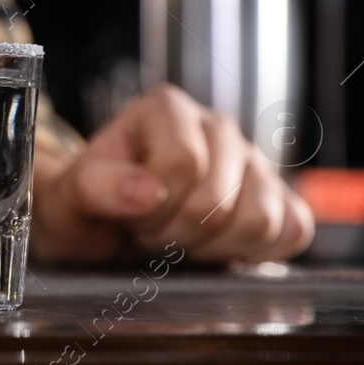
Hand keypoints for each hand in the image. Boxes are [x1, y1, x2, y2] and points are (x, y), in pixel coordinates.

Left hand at [31, 84, 313, 264]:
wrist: (101, 226)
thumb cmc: (86, 206)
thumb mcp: (70, 196)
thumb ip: (99, 186)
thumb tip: (148, 191)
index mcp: (165, 110)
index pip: (184, 164)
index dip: (155, 206)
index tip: (131, 215)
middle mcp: (215, 128)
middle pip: (220, 200)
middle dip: (177, 233)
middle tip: (150, 233)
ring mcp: (253, 162)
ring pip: (261, 220)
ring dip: (213, 248)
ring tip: (180, 238)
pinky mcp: (279, 198)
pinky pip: (293, 232)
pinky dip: (256, 254)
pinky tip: (217, 247)